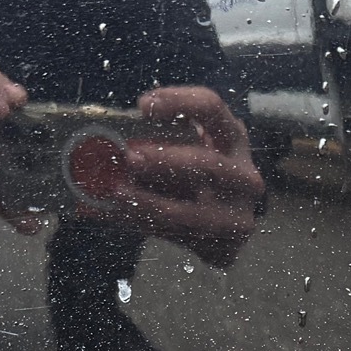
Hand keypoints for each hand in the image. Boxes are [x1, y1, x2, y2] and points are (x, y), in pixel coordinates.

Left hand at [92, 87, 263, 266]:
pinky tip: (125, 216)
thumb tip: (105, 146)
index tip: (144, 106)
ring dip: (149, 203)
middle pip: (206, 164)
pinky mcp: (226, 248)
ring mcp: (239, 215)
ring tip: (118, 195)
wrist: (220, 227)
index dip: (179, 102)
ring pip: (191, 212)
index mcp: (232, 138)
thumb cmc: (194, 178)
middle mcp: (244, 176)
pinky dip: (148, 227)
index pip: (211, 108)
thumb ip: (156, 144)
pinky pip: (180, 239)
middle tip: (130, 157)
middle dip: (164, 161)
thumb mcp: (184, 152)